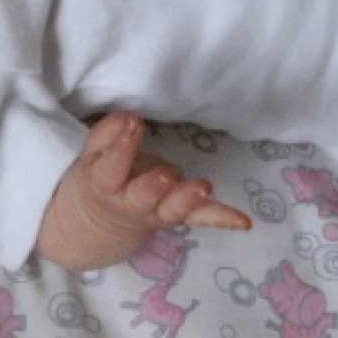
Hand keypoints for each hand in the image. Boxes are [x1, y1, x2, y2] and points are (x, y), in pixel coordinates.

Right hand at [36, 112, 250, 270]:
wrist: (103, 221)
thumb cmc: (100, 176)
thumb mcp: (93, 155)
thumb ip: (106, 135)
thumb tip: (128, 116)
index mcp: (105, 186)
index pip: (111, 169)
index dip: (121, 148)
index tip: (133, 122)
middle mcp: (132, 204)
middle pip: (143, 197)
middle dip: (155, 186)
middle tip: (166, 173)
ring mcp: (158, 213)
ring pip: (174, 210)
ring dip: (189, 200)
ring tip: (204, 186)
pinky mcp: (179, 217)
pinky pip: (201, 218)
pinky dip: (222, 218)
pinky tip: (244, 221)